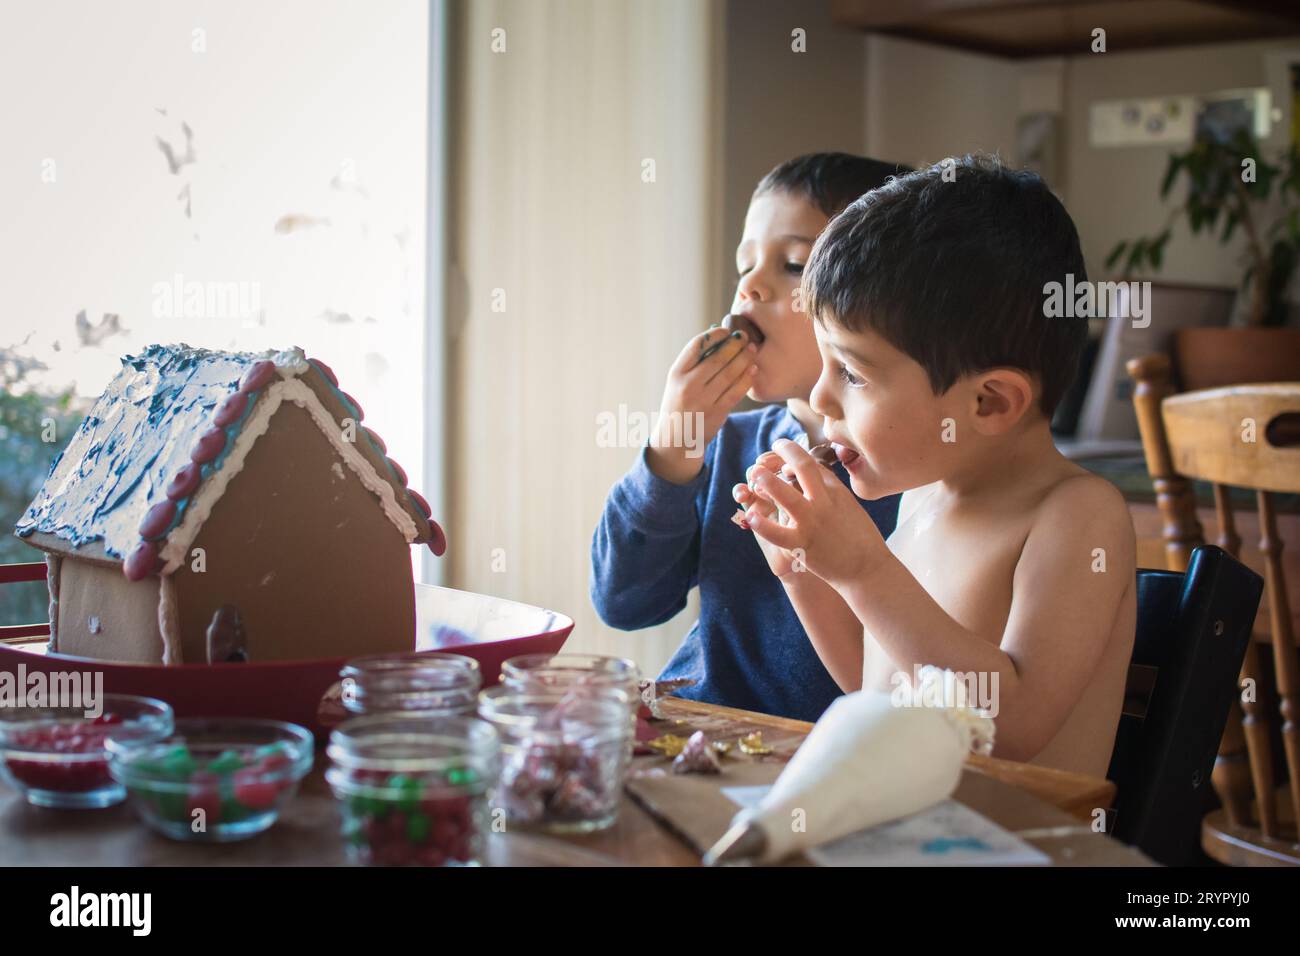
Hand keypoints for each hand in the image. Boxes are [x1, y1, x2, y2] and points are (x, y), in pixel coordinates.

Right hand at [645, 324, 756, 484]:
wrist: (676, 440)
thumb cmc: (679, 404)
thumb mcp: (677, 381)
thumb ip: (695, 362)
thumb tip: (721, 336)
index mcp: (676, 374)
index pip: (697, 346)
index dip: (715, 335)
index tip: (726, 330)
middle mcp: (688, 386)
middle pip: (717, 358)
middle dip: (735, 344)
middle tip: (745, 336)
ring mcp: (703, 400)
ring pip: (730, 373)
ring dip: (744, 358)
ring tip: (752, 349)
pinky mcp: (717, 413)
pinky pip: (736, 391)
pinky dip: (747, 378)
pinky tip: (753, 369)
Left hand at [742, 439, 886, 585]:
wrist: (869, 570)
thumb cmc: (860, 539)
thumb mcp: (849, 506)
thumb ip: (830, 490)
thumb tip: (813, 474)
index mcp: (837, 492)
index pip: (814, 464)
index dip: (796, 455)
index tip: (786, 456)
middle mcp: (825, 502)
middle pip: (804, 467)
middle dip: (786, 452)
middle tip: (774, 447)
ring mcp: (813, 523)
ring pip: (786, 495)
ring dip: (768, 481)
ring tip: (754, 472)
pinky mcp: (803, 545)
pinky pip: (777, 532)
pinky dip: (762, 524)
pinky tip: (751, 516)